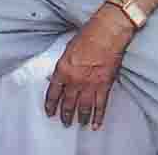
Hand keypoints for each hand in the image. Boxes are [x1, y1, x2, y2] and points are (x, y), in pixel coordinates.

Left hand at [46, 8, 132, 128]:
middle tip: (64, 122)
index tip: (49, 112)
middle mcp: (75, 79)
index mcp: (63, 69)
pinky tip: (95, 124)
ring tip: (78, 123)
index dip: (51, 104)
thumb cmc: (88, 35)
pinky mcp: (104, 86)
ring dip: (80, 117)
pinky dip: (98, 117)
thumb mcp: (67, 49)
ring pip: (83, 107)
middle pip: (67, 102)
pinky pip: (100, 106)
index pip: (53, 92)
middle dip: (65, 114)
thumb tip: (57, 77)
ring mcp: (90, 84)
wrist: (107, 32)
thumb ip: (62, 65)